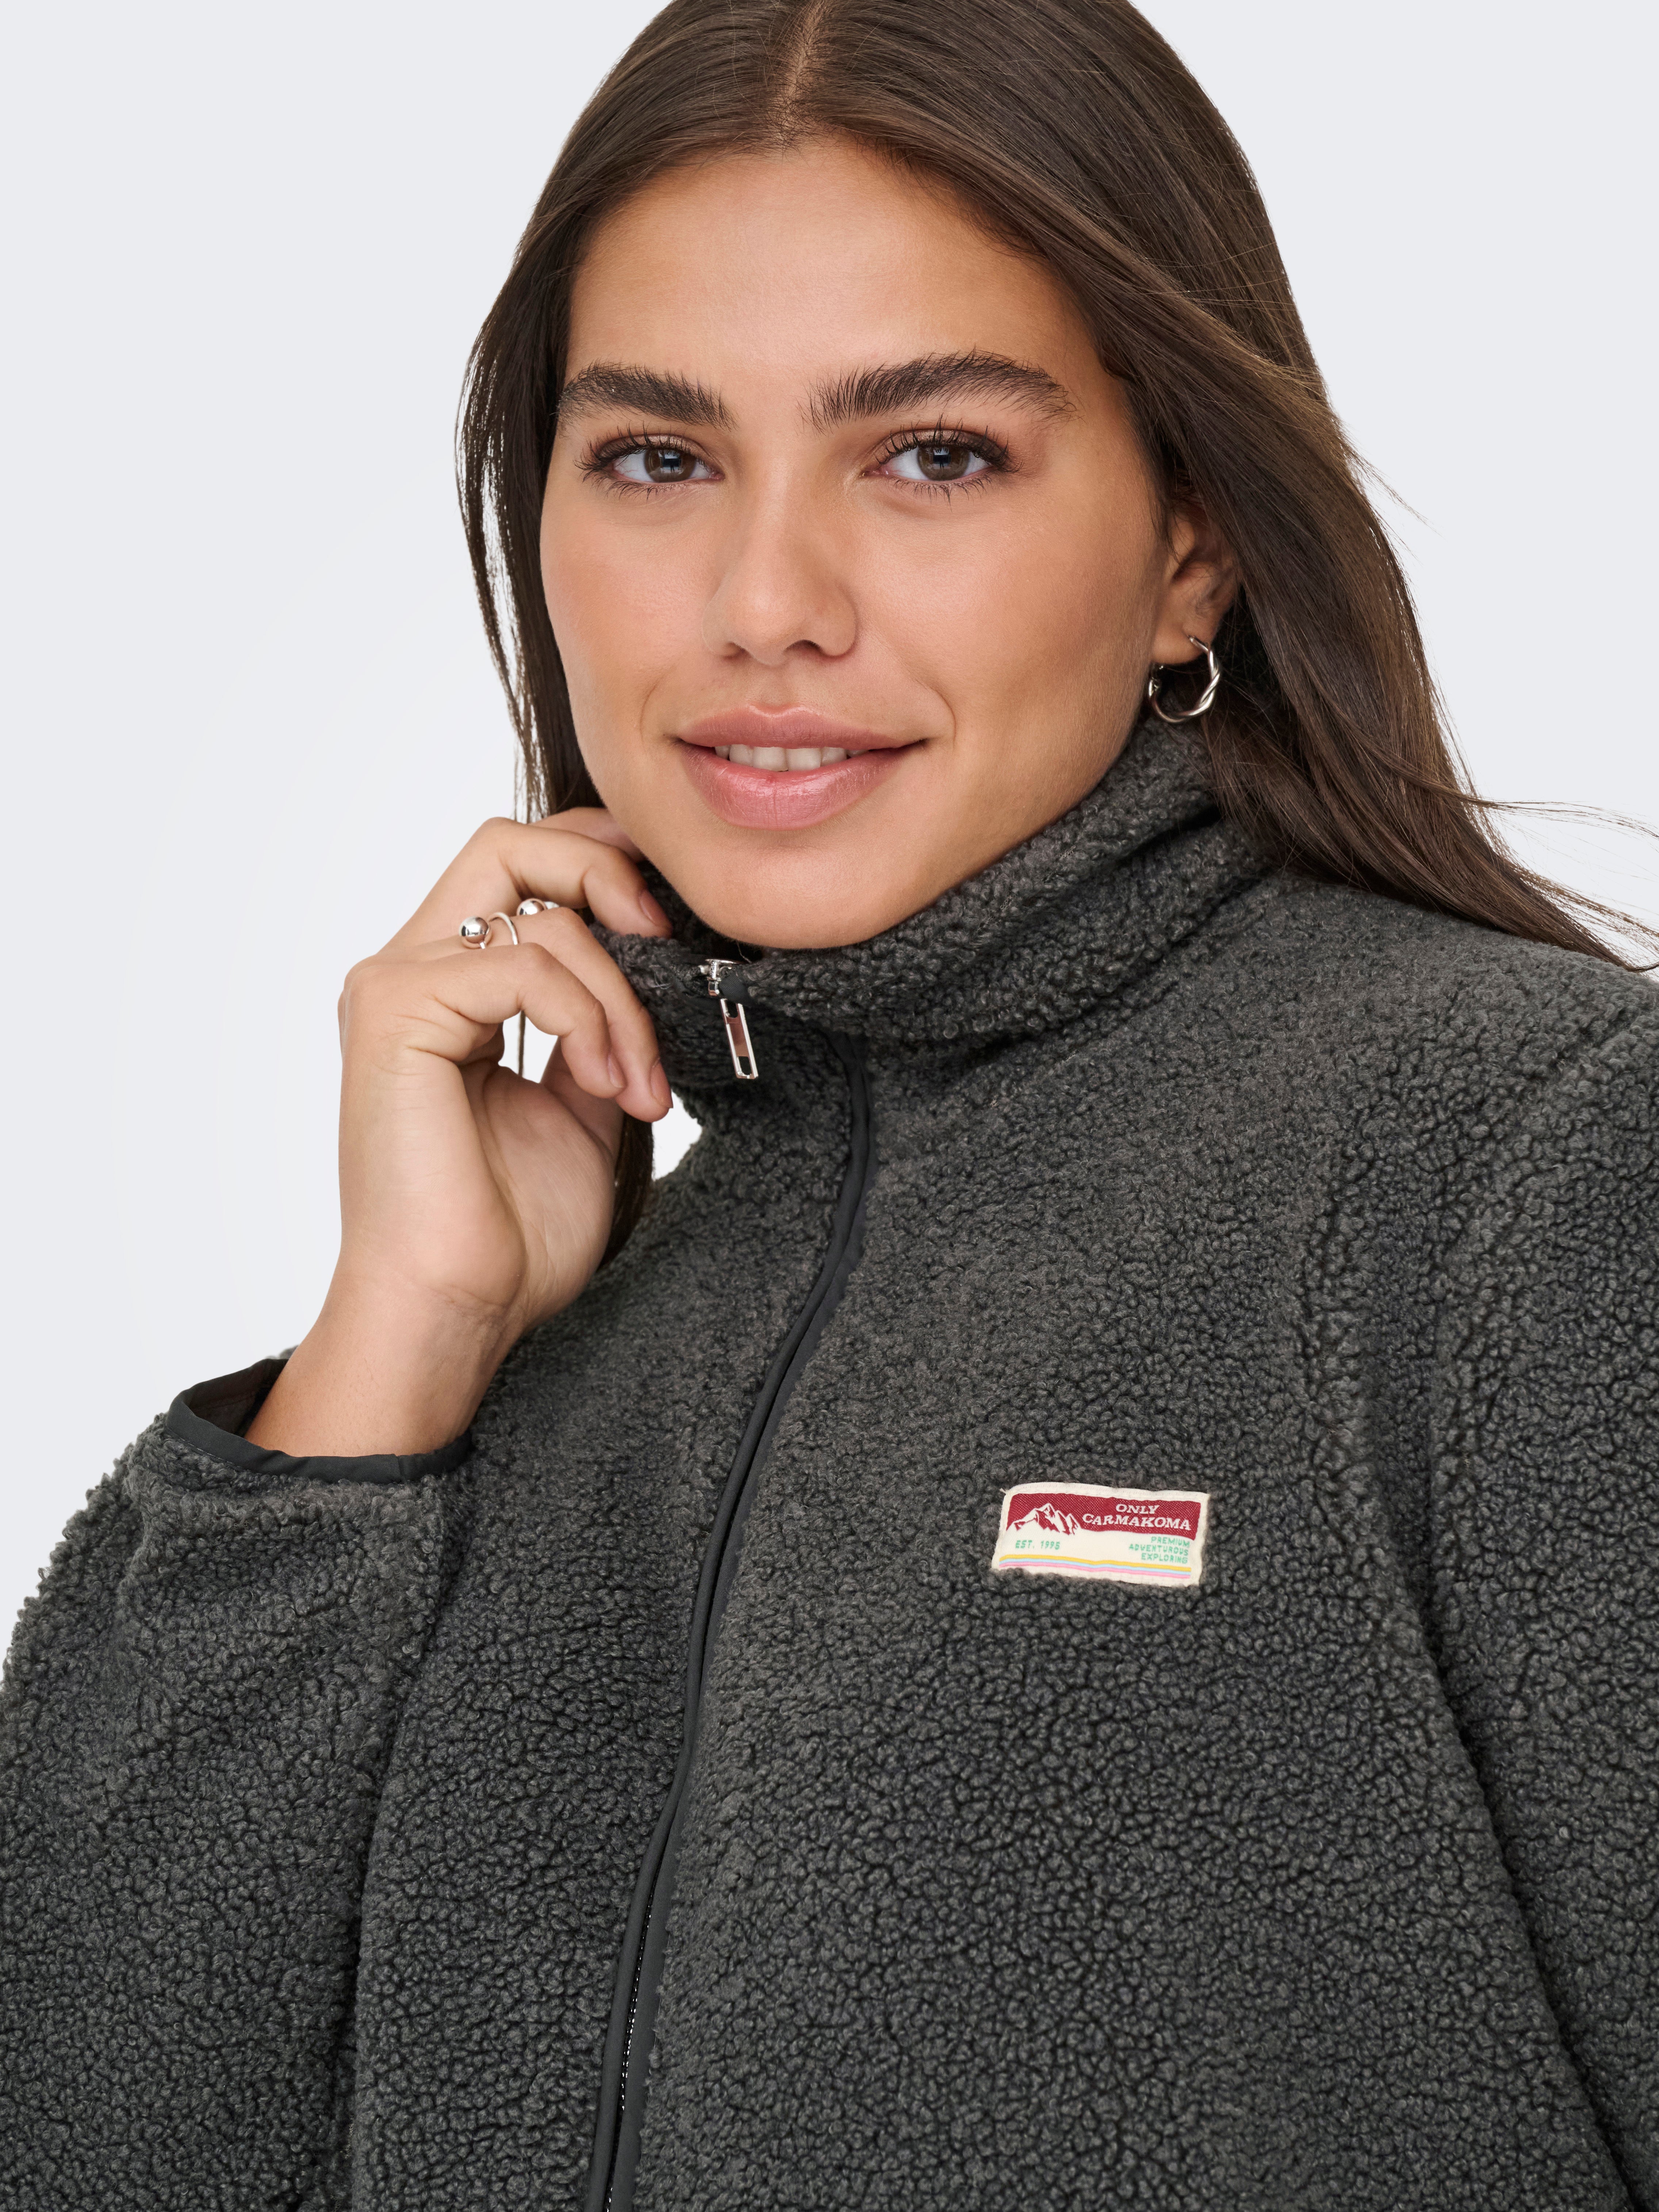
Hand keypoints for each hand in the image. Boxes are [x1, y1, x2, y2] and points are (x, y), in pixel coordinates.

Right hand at [245, 810, 672, 1456]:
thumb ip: (601, 1028)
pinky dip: (589, 1015)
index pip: (525, 867)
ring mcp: (395, 984)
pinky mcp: (395, 1009)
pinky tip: (609, 1086)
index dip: (607, 873)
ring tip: (639, 1082)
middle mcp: (410, 969)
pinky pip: (523, 962)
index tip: (676, 940)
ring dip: (619, 990)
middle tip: (670, 948)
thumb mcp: (585, 1107)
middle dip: (610, 876)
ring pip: (536, 906)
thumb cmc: (512, 1235)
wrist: (456, 1311)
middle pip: (513, 839)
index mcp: (448, 987)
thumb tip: (657, 963)